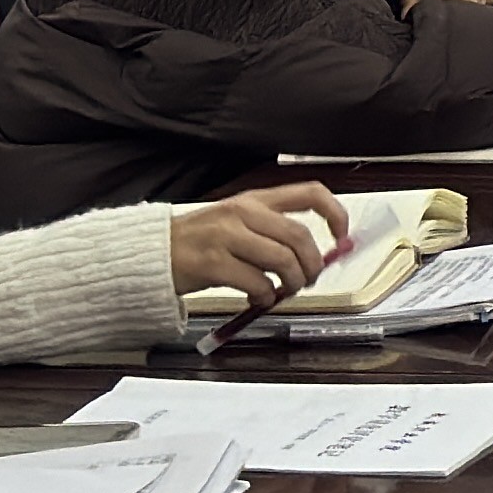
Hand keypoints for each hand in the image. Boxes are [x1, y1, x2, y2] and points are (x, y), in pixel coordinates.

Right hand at [170, 183, 350, 305]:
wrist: (150, 253)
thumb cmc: (198, 242)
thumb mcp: (237, 225)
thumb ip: (274, 234)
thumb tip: (318, 255)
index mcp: (254, 199)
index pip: (310, 194)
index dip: (335, 214)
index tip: (342, 237)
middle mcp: (242, 212)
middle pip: (299, 236)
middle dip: (312, 264)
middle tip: (308, 280)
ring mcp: (225, 236)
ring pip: (282, 260)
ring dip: (291, 282)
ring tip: (282, 290)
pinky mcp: (211, 263)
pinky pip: (256, 282)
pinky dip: (264, 296)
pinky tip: (257, 298)